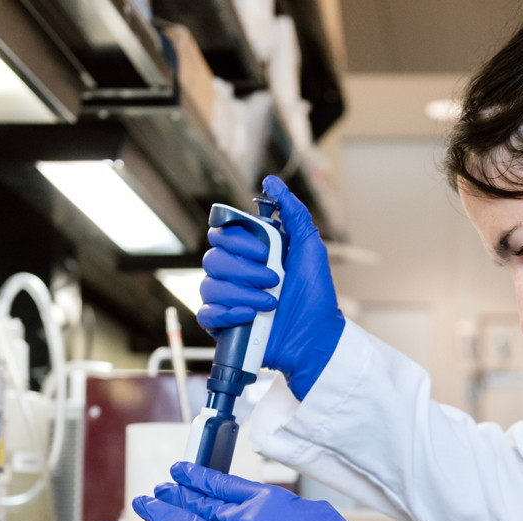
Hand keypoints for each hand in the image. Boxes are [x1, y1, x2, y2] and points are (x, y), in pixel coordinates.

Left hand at [136, 461, 371, 520]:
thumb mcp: (315, 513)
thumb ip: (287, 510)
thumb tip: (277, 513)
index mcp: (267, 501)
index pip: (222, 484)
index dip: (197, 477)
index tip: (180, 471)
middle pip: (201, 504)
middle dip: (176, 494)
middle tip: (159, 489)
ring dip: (164, 516)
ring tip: (146, 506)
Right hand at [199, 175, 344, 398]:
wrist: (316, 336)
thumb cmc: (314, 294)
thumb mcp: (310, 247)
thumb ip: (293, 212)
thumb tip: (272, 182)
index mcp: (250, 253)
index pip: (221, 234)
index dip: (237, 239)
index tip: (264, 251)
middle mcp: (234, 273)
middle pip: (212, 258)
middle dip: (245, 270)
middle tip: (274, 279)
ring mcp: (226, 299)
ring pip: (209, 285)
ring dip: (243, 293)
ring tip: (270, 303)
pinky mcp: (223, 324)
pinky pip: (206, 313)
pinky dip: (228, 313)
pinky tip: (250, 316)